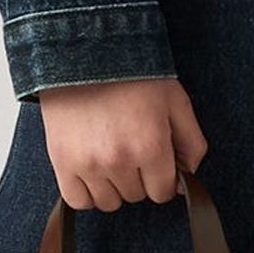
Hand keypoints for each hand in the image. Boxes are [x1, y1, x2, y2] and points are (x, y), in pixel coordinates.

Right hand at [36, 77, 208, 209]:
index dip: (163, 177)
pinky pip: (78, 201)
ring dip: (113, 186)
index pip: (163, 192)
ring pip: (109, 202)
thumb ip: (191, 142)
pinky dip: (86, 192)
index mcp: (150, 145)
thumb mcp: (175, 100)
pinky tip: (91, 170)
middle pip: (136, 196)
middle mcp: (120, 160)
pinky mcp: (62, 162)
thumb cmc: (130, 72)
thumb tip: (188, 176)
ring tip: (109, 154)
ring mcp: (88, 164)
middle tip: (130, 146)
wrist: (83, 50)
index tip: (155, 160)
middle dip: (139, 177)